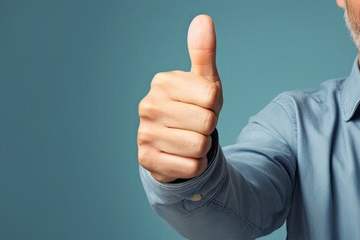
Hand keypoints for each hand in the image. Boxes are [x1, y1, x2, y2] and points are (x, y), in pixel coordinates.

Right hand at [138, 15, 222, 182]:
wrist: (175, 145)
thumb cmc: (193, 108)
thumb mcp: (204, 82)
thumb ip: (204, 52)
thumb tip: (203, 19)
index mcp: (162, 82)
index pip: (212, 96)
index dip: (214, 106)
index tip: (201, 106)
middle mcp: (148, 106)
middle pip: (207, 122)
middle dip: (209, 127)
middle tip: (195, 125)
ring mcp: (144, 133)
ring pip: (200, 146)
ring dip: (202, 147)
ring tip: (188, 139)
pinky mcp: (147, 160)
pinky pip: (192, 166)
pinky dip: (194, 164)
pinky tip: (181, 156)